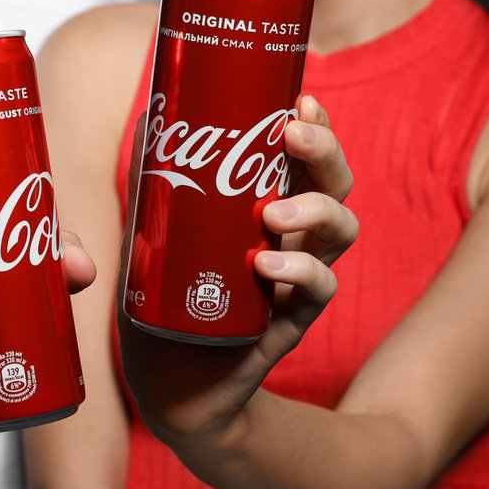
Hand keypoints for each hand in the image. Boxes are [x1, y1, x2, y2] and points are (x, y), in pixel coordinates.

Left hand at [115, 94, 356, 445]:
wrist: (166, 389)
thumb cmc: (165, 302)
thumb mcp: (151, 235)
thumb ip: (152, 182)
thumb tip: (149, 116)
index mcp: (267, 209)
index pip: (307, 159)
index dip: (315, 126)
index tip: (300, 99)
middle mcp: (291, 239)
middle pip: (336, 185)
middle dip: (324, 152)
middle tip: (293, 135)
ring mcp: (293, 281)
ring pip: (340, 233)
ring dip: (314, 210)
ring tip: (273, 211)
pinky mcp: (287, 325)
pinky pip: (316, 293)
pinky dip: (299, 272)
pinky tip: (267, 264)